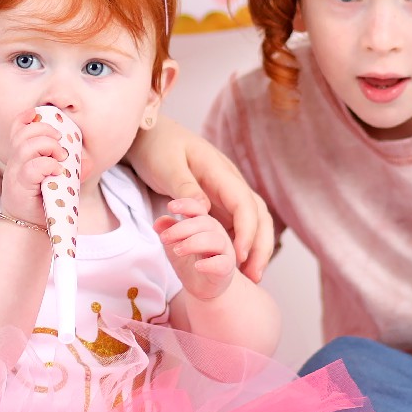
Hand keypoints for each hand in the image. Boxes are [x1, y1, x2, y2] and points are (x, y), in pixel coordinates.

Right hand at [0, 110, 70, 228]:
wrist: (30, 228)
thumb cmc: (44, 202)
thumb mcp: (58, 180)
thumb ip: (70, 167)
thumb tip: (89, 160)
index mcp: (22, 156)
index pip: (18, 128)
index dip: (27, 117)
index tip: (41, 114)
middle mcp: (16, 162)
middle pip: (24, 133)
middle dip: (45, 131)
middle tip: (60, 143)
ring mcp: (16, 173)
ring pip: (26, 146)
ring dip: (48, 146)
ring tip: (60, 158)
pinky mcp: (20, 186)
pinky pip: (31, 167)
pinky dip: (47, 165)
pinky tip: (57, 171)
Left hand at [129, 120, 274, 283]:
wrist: (150, 134)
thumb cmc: (157, 147)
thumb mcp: (166, 166)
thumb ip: (185, 188)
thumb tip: (203, 210)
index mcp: (219, 171)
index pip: (244, 202)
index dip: (247, 230)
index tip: (240, 254)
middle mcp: (229, 183)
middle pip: (258, 214)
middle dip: (261, 245)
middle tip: (254, 276)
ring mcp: (226, 192)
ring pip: (252, 221)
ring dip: (255, 247)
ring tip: (250, 276)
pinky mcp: (218, 201)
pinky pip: (236, 224)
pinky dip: (241, 244)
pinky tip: (237, 264)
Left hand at [154, 197, 235, 301]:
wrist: (202, 286)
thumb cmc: (190, 260)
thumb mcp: (174, 244)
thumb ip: (168, 230)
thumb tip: (157, 222)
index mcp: (204, 223)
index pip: (198, 208)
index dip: (186, 205)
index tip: (170, 207)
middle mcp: (216, 233)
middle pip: (205, 222)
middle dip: (182, 228)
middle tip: (164, 238)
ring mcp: (224, 250)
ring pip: (214, 240)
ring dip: (194, 243)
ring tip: (177, 250)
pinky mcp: (227, 268)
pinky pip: (222, 263)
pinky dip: (210, 264)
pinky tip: (197, 266)